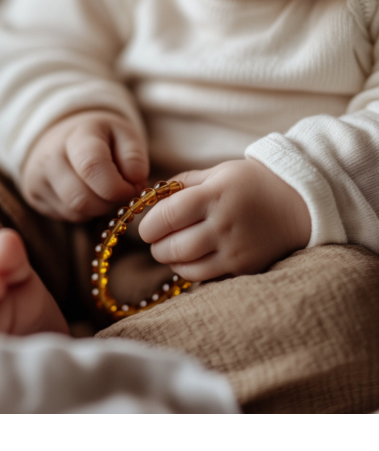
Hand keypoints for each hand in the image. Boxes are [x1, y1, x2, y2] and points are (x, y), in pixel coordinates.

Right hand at [21, 111, 148, 221]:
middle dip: (110, 202)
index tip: (133, 188)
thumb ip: (134, 157)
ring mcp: (37, 177)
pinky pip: (67, 216)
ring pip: (75, 211)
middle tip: (122, 192)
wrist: (65, 135)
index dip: (118, 187)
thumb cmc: (103, 138)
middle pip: (82, 198)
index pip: (92, 167)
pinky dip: (85, 212)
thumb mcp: (125, 135)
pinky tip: (89, 194)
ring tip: (106, 191)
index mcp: (78, 135)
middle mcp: (50, 155)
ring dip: (99, 209)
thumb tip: (135, 183)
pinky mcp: (34, 195)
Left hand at [139, 159, 310, 280]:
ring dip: (172, 261)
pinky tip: (195, 258)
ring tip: (176, 249)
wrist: (300, 203)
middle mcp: (224, 224)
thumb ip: (183, 183)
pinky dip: (192, 271)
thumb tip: (151, 198)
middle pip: (172, 248)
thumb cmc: (253, 183)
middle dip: (157, 246)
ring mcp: (235, 250)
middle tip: (158, 239)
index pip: (166, 216)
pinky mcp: (245, 268)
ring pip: (186, 268)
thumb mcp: (219, 172)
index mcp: (214, 195)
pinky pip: (206, 278)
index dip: (149, 225)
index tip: (149, 225)